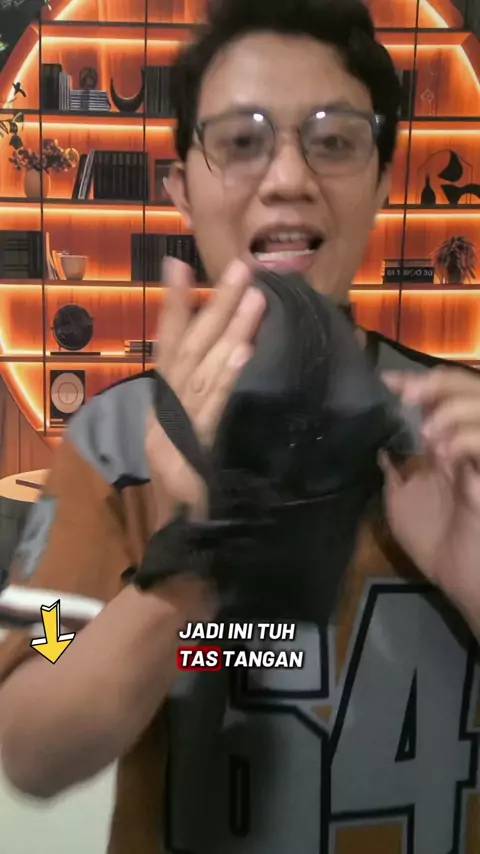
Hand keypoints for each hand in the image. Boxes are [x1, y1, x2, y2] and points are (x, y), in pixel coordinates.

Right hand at [146, 256, 265, 523]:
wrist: (186, 543)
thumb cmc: (197, 490)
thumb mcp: (199, 438)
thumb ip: (208, 400)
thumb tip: (236, 353)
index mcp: (164, 407)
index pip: (169, 348)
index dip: (174, 306)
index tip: (178, 263)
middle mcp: (164, 413)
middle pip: (188, 350)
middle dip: (214, 306)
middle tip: (242, 268)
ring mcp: (175, 432)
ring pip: (202, 372)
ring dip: (229, 331)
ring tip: (255, 297)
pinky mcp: (193, 452)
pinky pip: (212, 409)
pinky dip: (227, 378)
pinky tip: (246, 352)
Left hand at [380, 366, 479, 635]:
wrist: (464, 580)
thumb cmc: (438, 543)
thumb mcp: (403, 501)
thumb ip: (395, 471)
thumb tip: (381, 445)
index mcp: (452, 442)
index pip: (443, 396)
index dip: (419, 382)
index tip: (388, 381)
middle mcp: (472, 442)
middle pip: (468, 387)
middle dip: (435, 385)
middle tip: (407, 395)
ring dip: (451, 411)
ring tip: (427, 436)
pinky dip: (465, 438)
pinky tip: (444, 455)